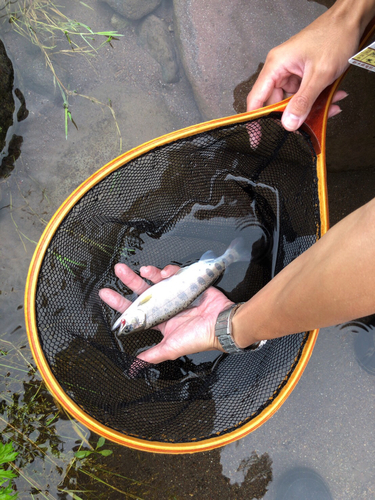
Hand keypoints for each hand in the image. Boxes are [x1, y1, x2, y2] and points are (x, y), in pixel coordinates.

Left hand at [99, 263, 233, 363]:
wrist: (221, 324)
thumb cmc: (198, 338)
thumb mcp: (171, 348)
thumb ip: (153, 354)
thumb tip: (134, 363)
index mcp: (160, 321)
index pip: (135, 311)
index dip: (120, 303)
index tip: (106, 294)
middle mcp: (165, 306)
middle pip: (143, 292)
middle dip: (129, 281)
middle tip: (118, 270)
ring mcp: (176, 294)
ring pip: (157, 280)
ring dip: (149, 273)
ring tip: (142, 269)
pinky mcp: (187, 284)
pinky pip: (175, 274)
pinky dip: (169, 271)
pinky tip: (165, 272)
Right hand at [246, 6, 361, 130]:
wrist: (351, 21)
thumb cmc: (334, 36)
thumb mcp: (319, 74)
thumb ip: (303, 101)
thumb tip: (288, 124)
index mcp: (275, 65)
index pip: (257, 99)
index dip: (255, 121)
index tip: (256, 139)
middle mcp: (280, 69)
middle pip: (276, 102)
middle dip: (293, 115)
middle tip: (303, 127)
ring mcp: (292, 72)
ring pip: (294, 100)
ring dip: (310, 107)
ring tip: (328, 107)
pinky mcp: (303, 74)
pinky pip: (305, 94)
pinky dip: (318, 99)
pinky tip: (333, 99)